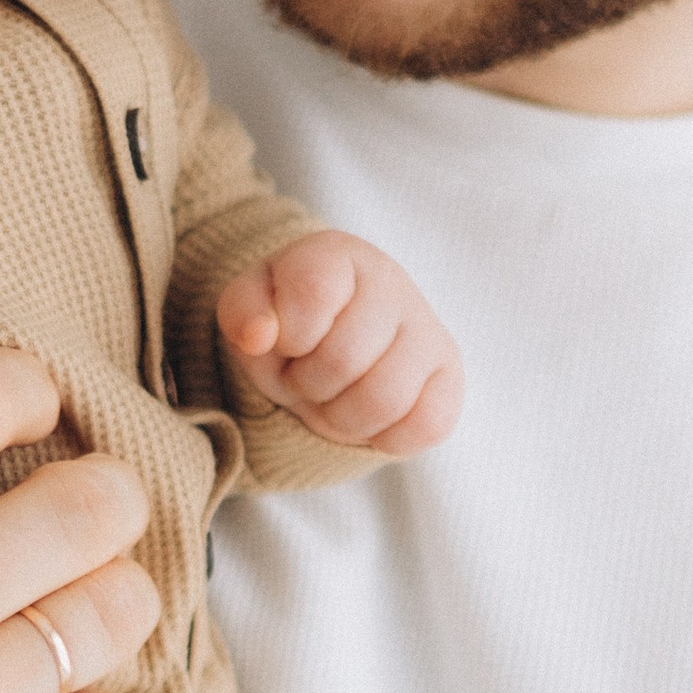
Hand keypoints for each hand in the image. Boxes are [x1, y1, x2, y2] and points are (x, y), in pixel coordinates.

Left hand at [214, 230, 463, 456]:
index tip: (286, 340)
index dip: (289, 335)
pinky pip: (427, 425)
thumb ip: (243, 314)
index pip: (313, 292)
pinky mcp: (449, 377)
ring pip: (385, 399)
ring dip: (341, 417)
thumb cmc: (286, 326)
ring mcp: (427, 329)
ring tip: (332, 398)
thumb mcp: (248, 312)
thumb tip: (260, 335)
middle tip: (305, 377)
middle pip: (344, 359)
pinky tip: (367, 416)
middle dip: (308, 384)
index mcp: (337, 255)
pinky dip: (384, 436)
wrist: (328, 344)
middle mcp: (391, 283)